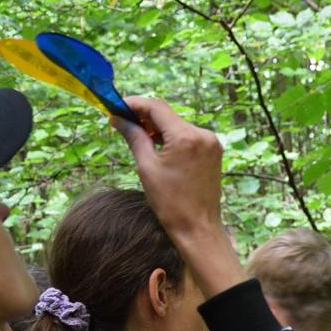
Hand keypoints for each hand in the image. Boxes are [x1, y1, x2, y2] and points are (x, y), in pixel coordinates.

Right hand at [114, 97, 223, 241]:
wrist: (198, 227)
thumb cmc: (170, 202)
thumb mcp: (146, 166)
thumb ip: (134, 137)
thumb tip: (118, 119)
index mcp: (186, 137)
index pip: (156, 107)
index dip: (134, 104)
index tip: (116, 107)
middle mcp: (203, 134)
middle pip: (167, 114)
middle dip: (144, 116)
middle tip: (122, 122)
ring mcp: (211, 142)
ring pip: (177, 124)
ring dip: (157, 127)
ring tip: (137, 135)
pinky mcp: (213, 151)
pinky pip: (188, 135)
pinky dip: (172, 136)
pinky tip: (157, 145)